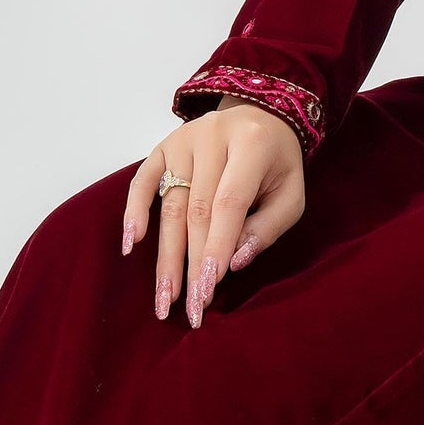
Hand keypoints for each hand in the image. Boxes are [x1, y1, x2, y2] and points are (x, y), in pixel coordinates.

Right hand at [121, 99, 306, 328]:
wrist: (260, 117)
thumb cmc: (277, 163)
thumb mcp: (291, 192)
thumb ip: (268, 226)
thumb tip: (234, 261)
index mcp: (250, 144)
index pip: (228, 202)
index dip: (217, 245)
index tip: (208, 287)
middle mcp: (212, 137)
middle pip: (197, 210)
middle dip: (193, 263)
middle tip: (191, 307)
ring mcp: (183, 139)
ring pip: (170, 205)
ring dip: (166, 255)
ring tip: (165, 296)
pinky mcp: (162, 146)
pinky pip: (142, 181)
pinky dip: (135, 212)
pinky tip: (132, 244)